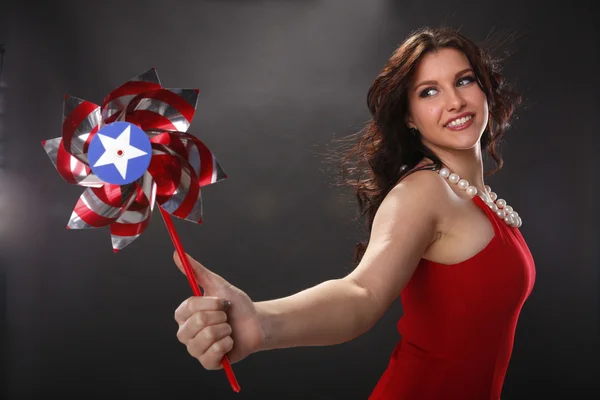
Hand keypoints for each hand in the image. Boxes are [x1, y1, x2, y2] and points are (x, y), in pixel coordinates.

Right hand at [173, 252, 264, 369]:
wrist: (256, 323)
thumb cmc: (236, 305)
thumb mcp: (218, 285)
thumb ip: (197, 271)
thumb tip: (177, 253)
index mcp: (184, 314)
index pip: (189, 307)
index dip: (210, 304)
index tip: (224, 302)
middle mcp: (185, 333)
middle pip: (198, 323)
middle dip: (220, 317)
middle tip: (226, 318)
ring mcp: (195, 349)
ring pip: (207, 337)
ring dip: (225, 331)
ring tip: (228, 330)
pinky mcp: (208, 363)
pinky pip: (213, 354)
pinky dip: (227, 344)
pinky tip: (230, 342)